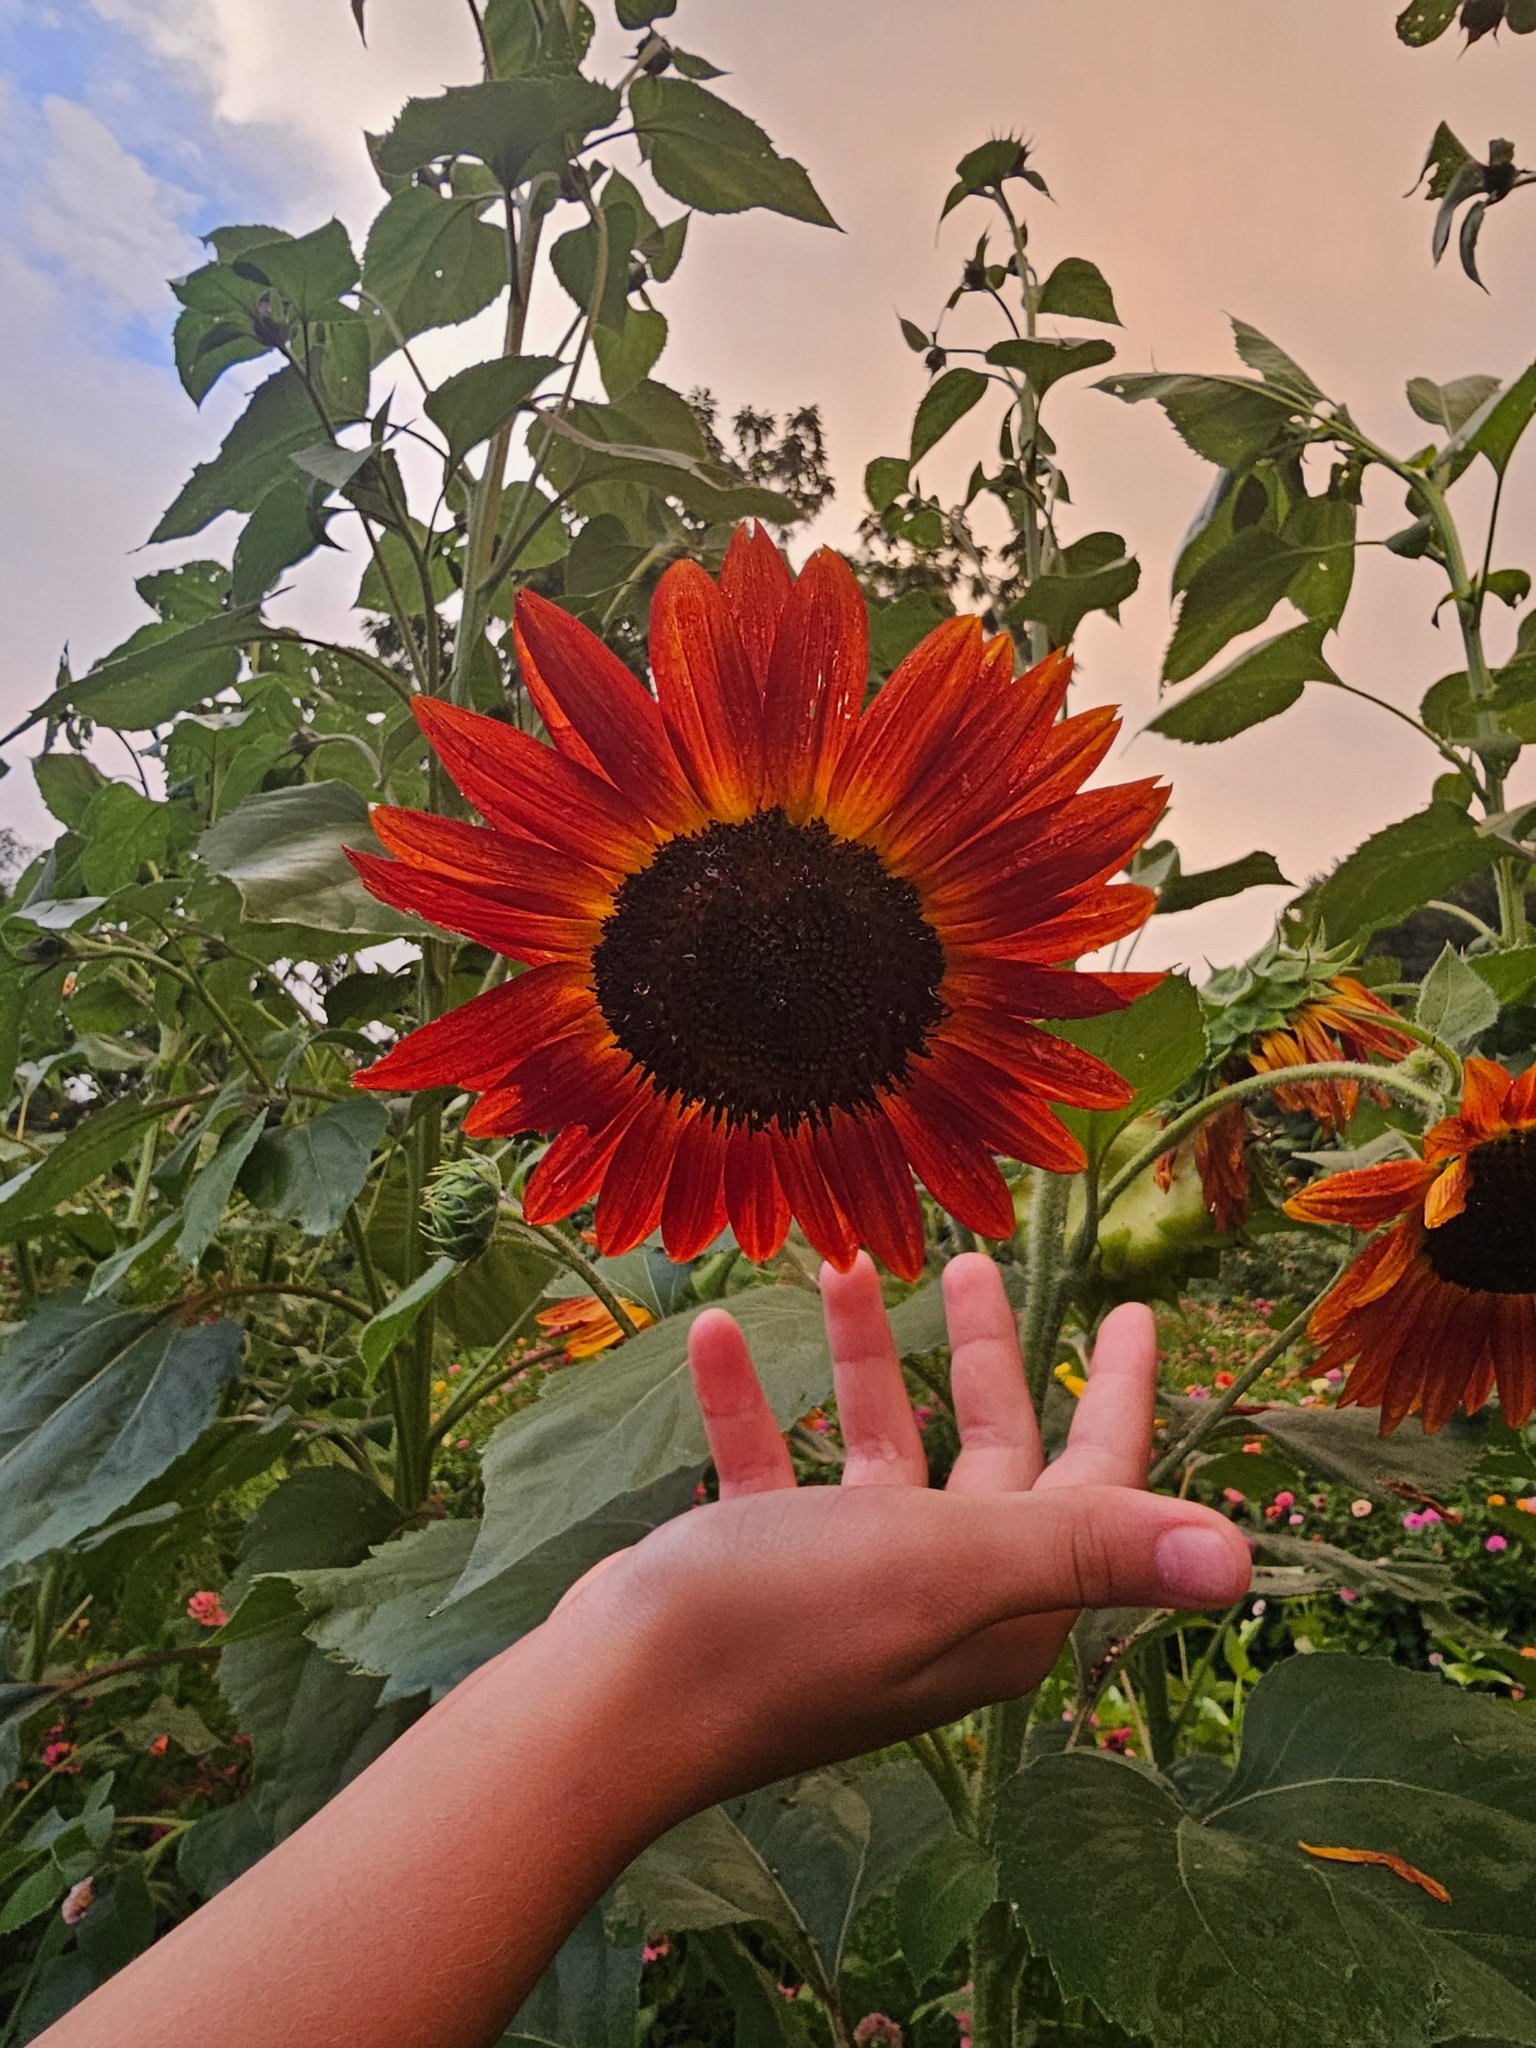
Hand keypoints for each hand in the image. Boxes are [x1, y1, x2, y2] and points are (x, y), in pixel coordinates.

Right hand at [557, 1253, 1249, 1809]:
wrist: (613, 1706)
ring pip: (874, 1449)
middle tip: (977, 1264)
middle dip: (983, 1354)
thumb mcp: (946, 1561)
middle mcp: (940, 1593)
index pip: (1094, 1482)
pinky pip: (769, 1467)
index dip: (1119, 1395)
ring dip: (859, 1359)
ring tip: (840, 1263)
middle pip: (986, 1453)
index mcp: (1006, 1596)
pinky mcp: (760, 1573)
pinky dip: (751, 1403)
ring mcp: (846, 1586)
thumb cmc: (788, 1623)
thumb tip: (1242, 1560)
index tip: (1132, 1309)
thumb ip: (1087, 1544)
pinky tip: (718, 1335)